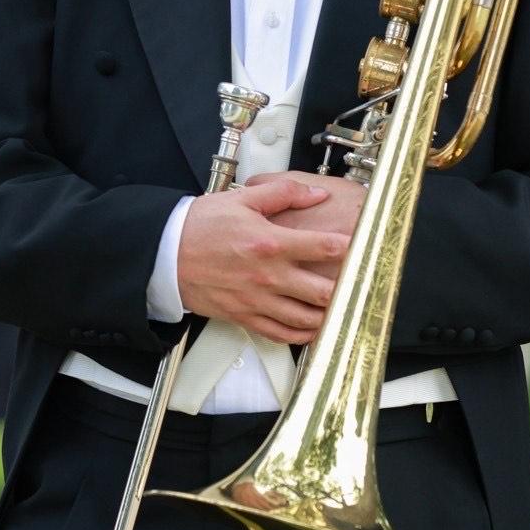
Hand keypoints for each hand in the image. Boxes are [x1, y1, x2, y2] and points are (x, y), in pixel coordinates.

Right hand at [175, 172, 355, 342]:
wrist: (164, 254)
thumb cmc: (199, 226)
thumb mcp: (242, 199)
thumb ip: (284, 193)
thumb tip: (317, 194)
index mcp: (271, 243)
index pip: (325, 248)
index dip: (351, 248)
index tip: (364, 247)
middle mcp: (268, 276)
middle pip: (324, 292)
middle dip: (347, 289)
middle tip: (360, 284)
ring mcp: (257, 301)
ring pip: (307, 319)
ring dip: (329, 316)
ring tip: (341, 308)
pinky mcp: (245, 316)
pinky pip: (281, 334)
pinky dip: (302, 335)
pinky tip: (313, 328)